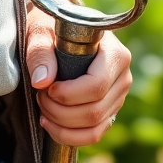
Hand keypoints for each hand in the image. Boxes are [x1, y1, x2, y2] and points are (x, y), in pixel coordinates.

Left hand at [26, 7, 131, 146]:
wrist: (63, 30)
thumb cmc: (53, 27)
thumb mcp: (43, 30)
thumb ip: (40, 52)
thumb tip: (41, 81)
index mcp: (114, 53)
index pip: (97, 85)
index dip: (69, 94)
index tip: (47, 88)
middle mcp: (123, 76)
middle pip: (95, 110)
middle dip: (61, 111)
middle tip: (40, 96)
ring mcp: (118, 96)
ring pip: (95, 126)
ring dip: (63, 125)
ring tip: (43, 108)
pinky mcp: (110, 110)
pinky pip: (94, 134)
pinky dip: (70, 135)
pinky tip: (50, 123)